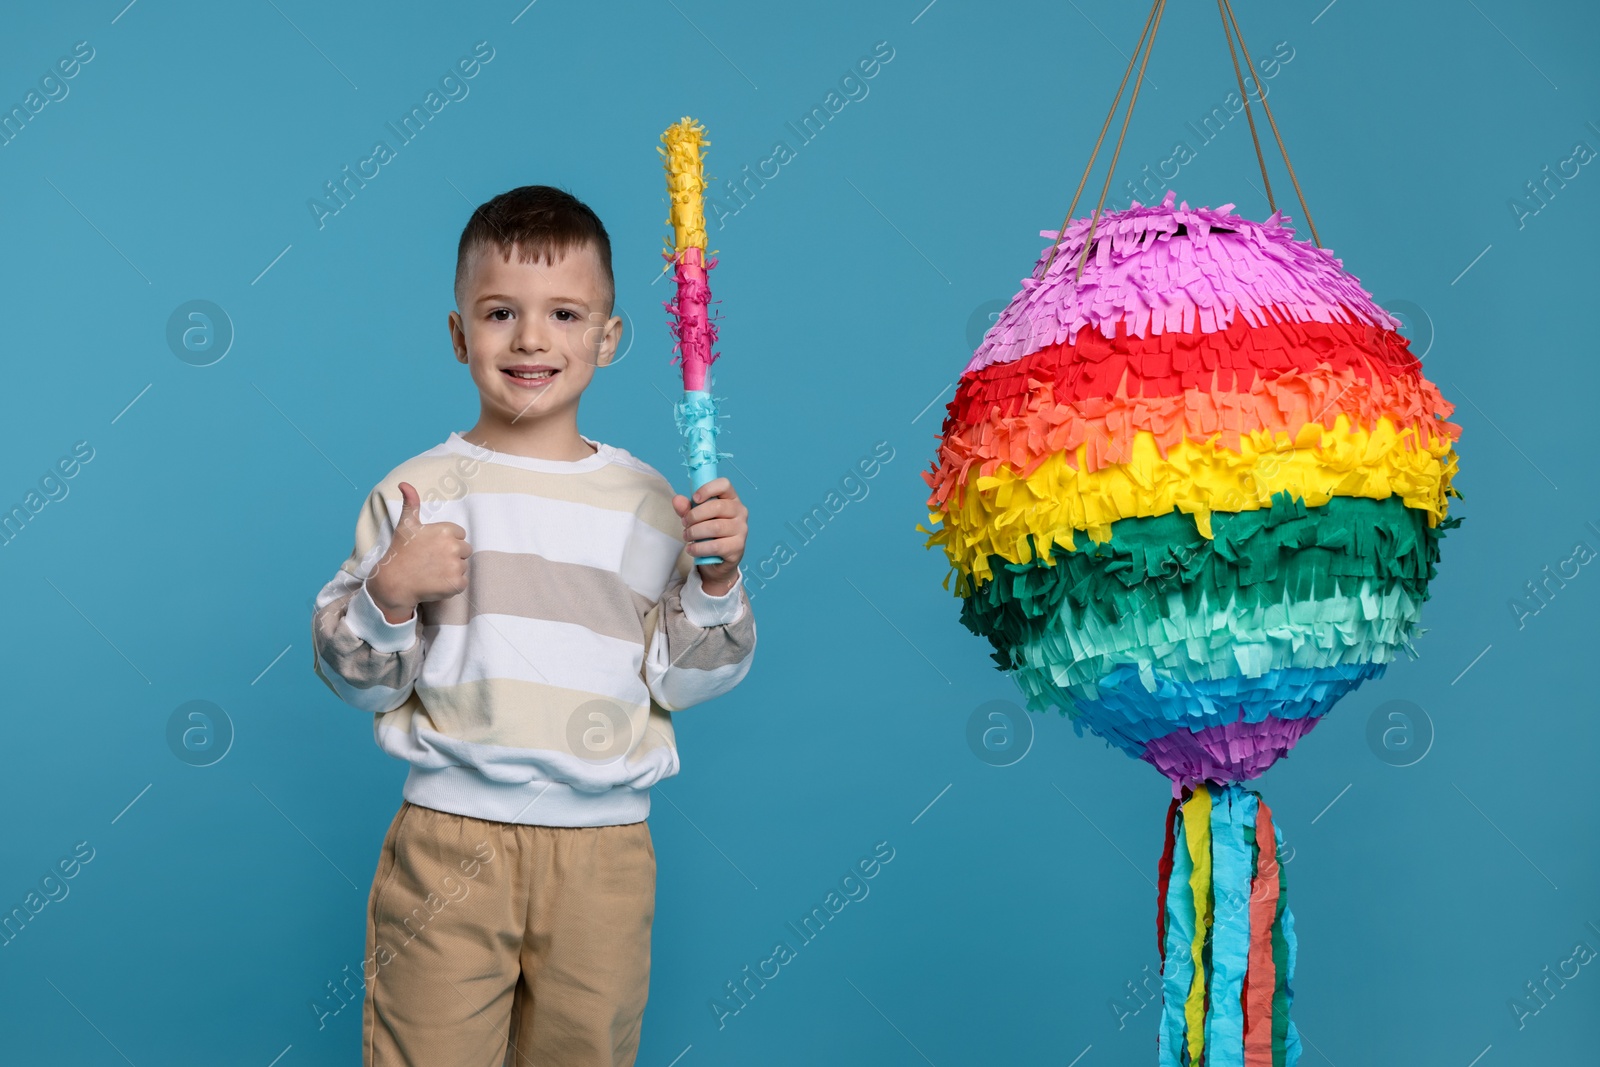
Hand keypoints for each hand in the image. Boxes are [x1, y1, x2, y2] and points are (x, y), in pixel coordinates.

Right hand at [365, 481, 472, 623]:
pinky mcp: (457, 583)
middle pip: (465, 550)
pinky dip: (452, 585)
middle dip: (452, 555)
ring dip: (452, 570)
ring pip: (463, 566)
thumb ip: (411, 503)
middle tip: (432, 560)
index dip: (446, 542)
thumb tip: (404, 483)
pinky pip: (463, 582)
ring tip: (433, 571)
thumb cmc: (400, 552)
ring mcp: (455, 566)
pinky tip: (436, 582)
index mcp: (445, 530)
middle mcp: (453, 546)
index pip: (460, 534)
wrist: (394, 583)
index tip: (432, 548)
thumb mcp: (406, 525)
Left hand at [672, 476, 746, 596]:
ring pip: (715, 527)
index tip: (695, 499)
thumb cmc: (708, 533)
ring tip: (687, 536)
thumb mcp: (695, 518)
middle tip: (685, 523)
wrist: (718, 560)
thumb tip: (677, 500)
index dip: (708, 489)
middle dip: (695, 515)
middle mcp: (740, 512)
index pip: (724, 485)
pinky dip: (699, 548)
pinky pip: (715, 546)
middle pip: (717, 506)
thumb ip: (686, 508)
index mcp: (731, 499)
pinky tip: (691, 549)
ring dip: (695, 532)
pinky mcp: (738, 547)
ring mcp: (741, 530)